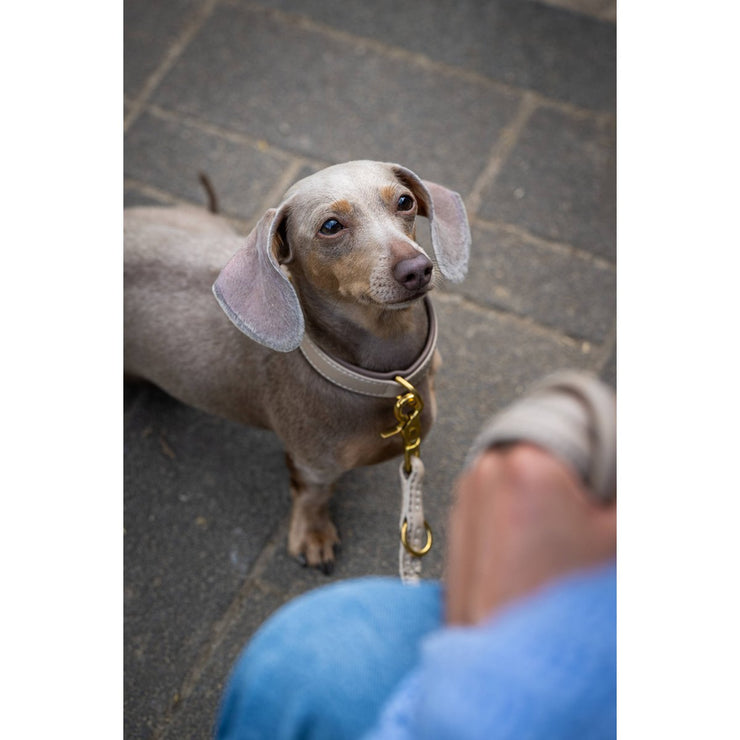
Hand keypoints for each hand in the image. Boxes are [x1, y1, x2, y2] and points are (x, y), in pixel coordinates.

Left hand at [445, 443, 615, 625]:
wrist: (506, 660)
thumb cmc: (554, 605)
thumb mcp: (617, 539)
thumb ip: (626, 490)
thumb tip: (623, 470)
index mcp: (527, 463)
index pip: (577, 432)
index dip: (598, 465)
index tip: (602, 491)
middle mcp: (487, 469)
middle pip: (547, 455)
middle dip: (568, 483)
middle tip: (581, 524)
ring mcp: (467, 494)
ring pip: (522, 478)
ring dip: (541, 501)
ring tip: (554, 545)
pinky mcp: (457, 520)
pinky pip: (498, 502)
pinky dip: (518, 518)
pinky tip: (534, 554)